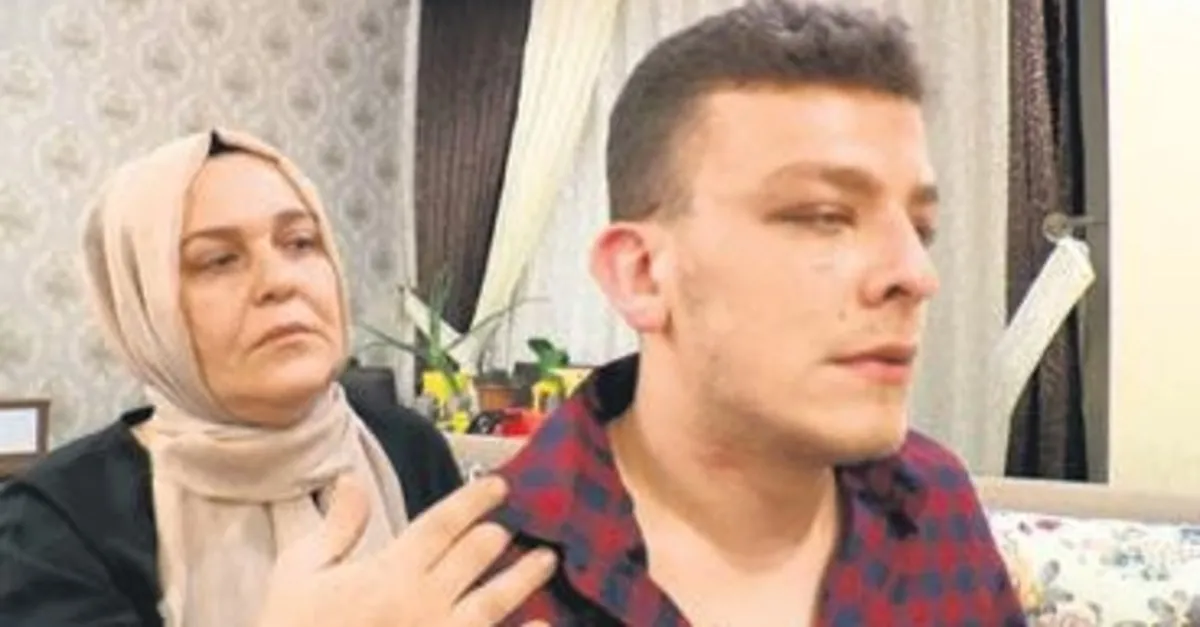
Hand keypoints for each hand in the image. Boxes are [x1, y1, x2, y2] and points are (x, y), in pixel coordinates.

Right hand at [256, 474, 554, 626]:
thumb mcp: (299, 574)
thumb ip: (336, 527)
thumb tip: (352, 477)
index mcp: (389, 572)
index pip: (442, 524)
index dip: (473, 501)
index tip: (498, 487)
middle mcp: (424, 602)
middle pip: (474, 557)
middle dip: (495, 537)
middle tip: (512, 526)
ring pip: (494, 602)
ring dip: (523, 579)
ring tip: (545, 560)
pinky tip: (544, 625)